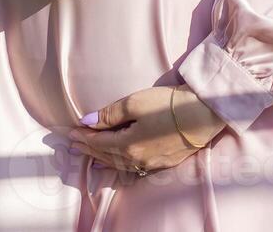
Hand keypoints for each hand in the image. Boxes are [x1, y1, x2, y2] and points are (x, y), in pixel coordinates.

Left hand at [64, 85, 225, 174]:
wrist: (203, 113)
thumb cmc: (168, 105)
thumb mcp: (134, 103)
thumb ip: (109, 115)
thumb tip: (86, 121)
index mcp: (128, 145)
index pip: (98, 142)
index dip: (83, 137)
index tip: (69, 132)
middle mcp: (138, 159)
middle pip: (107, 155)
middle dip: (89, 149)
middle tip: (73, 144)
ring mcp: (152, 163)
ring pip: (120, 163)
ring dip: (102, 158)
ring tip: (89, 155)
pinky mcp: (163, 162)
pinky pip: (134, 167)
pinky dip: (120, 164)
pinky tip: (116, 163)